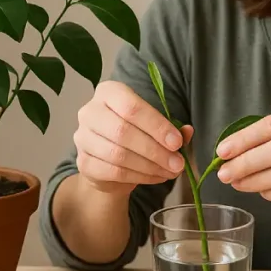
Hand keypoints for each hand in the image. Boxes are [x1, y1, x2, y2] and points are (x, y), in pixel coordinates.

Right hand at [73, 81, 192, 195]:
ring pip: (118, 155)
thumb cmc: (134, 133)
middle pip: (123, 131)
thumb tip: (187, 132)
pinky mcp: (83, 163)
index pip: (132, 107)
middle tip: (178, 163)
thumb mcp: (154, 125)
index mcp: (109, 92)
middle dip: (155, 150)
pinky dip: (139, 177)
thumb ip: (171, 128)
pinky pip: (113, 172)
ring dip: (150, 167)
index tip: (177, 143)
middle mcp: (90, 111)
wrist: (108, 159)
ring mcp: (83, 138)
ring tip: (169, 172)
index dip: (156, 126)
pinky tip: (155, 177)